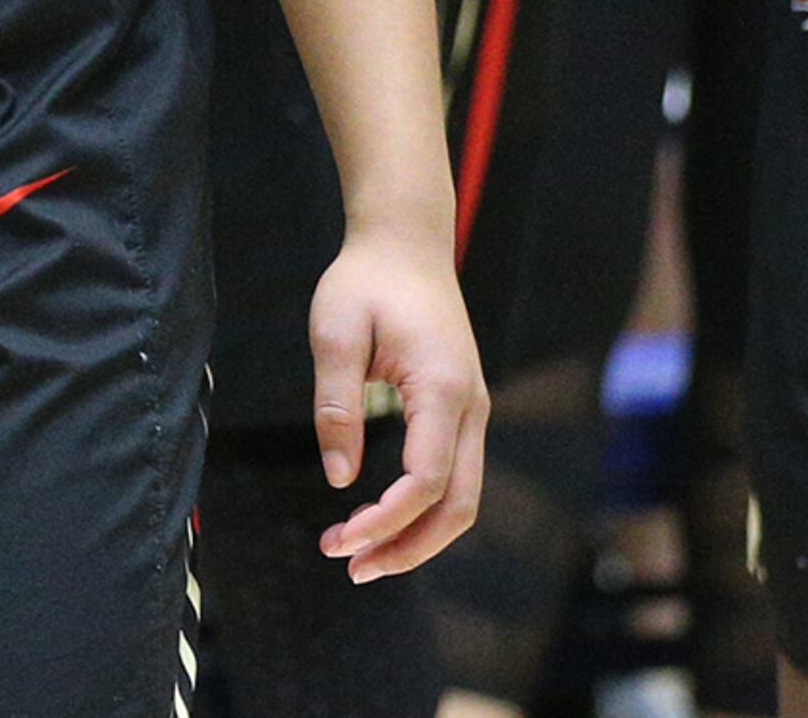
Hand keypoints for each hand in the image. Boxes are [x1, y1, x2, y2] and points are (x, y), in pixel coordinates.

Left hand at [305, 218, 486, 581]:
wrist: (406, 241)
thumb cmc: (367, 280)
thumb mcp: (335, 331)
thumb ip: (336, 404)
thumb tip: (340, 478)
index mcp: (442, 388)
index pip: (425, 481)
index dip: (385, 521)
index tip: (339, 539)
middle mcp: (470, 405)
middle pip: (458, 505)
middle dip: (408, 547)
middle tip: (351, 567)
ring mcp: (472, 408)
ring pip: (462, 497)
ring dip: (417, 535)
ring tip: (362, 556)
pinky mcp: (461, 409)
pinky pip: (454, 475)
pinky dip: (423, 510)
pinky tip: (382, 519)